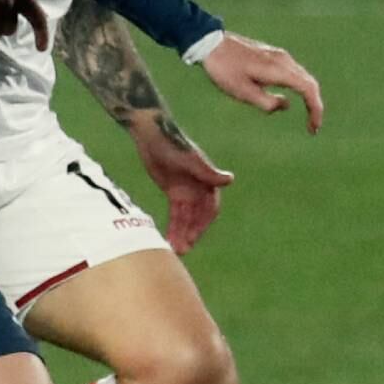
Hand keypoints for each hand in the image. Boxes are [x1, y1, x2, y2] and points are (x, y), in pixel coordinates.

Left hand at [128, 116, 231, 252]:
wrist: (153, 133)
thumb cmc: (173, 143)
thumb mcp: (190, 159)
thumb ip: (208, 172)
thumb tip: (229, 179)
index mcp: (208, 181)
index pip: (210, 209)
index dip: (202, 224)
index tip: (193, 238)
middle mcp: (200, 189)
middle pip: (197, 218)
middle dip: (190, 233)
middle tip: (181, 249)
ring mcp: (187, 192)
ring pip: (185, 219)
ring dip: (181, 234)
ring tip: (173, 249)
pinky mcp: (174, 193)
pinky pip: (175, 215)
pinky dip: (173, 227)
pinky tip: (167, 239)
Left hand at [200, 33, 322, 131]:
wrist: (210, 44)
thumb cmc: (224, 70)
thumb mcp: (243, 93)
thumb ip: (267, 103)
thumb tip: (286, 105)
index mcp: (278, 69)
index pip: (308, 89)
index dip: (315, 110)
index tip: (313, 129)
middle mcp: (284, 60)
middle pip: (310, 83)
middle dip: (314, 106)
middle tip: (312, 128)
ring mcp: (279, 55)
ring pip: (303, 77)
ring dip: (308, 97)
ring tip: (306, 117)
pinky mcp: (272, 55)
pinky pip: (293, 73)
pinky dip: (299, 88)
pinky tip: (292, 98)